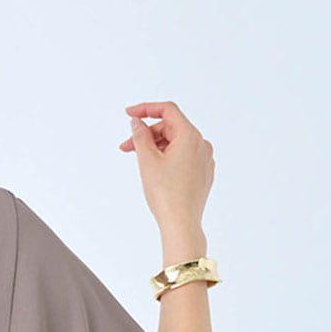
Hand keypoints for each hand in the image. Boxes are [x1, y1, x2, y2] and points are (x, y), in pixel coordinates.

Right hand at [118, 101, 214, 236]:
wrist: (181, 222)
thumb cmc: (166, 194)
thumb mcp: (147, 160)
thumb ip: (140, 136)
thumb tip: (138, 123)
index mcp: (190, 136)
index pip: (167, 111)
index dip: (146, 109)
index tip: (129, 114)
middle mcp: (202, 144)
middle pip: (171, 128)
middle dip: (147, 134)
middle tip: (126, 147)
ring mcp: (204, 159)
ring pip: (176, 143)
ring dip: (156, 147)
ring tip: (139, 161)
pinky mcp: (203, 172)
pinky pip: (183, 156)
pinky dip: (167, 157)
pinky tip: (155, 170)